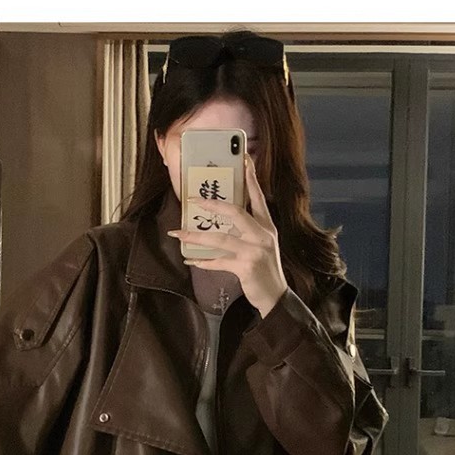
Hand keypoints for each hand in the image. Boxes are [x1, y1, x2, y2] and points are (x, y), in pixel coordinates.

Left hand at [166, 154, 288, 317]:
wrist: (275, 295)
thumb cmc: (265, 268)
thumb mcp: (261, 244)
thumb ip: (246, 230)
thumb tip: (221, 219)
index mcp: (266, 226)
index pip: (257, 196)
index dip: (250, 177)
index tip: (244, 158)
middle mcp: (262, 235)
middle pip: (235, 212)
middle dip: (212, 205)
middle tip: (193, 200)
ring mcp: (255, 251)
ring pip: (220, 239)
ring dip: (196, 236)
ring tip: (178, 233)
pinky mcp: (246, 267)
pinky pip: (218, 262)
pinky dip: (202, 261)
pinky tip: (190, 259)